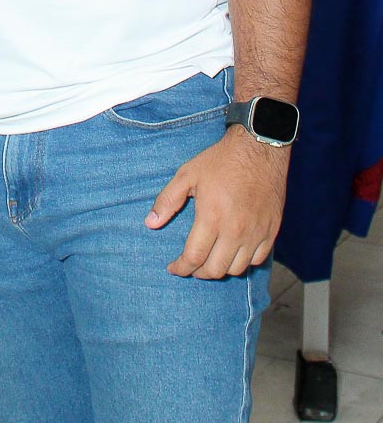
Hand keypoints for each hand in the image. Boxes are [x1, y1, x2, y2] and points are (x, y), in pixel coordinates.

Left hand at [146, 127, 289, 277]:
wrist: (259, 149)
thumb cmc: (221, 161)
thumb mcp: (187, 175)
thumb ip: (167, 200)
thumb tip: (150, 223)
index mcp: (212, 217)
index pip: (194, 257)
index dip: (181, 268)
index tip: (173, 268)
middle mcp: (235, 230)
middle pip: (215, 269)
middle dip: (199, 272)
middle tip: (190, 266)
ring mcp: (256, 233)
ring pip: (237, 269)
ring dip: (221, 268)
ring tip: (210, 259)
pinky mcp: (271, 231)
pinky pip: (258, 260)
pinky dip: (244, 262)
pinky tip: (234, 252)